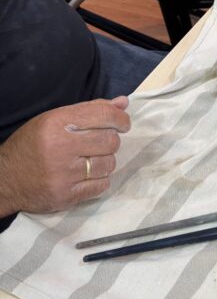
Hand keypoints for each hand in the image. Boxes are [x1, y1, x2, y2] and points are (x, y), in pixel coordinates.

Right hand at [0, 98, 129, 216]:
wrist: (5, 179)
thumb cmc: (32, 145)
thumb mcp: (54, 120)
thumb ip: (90, 110)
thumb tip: (122, 103)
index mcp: (57, 123)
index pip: (103, 115)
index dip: (120, 119)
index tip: (122, 124)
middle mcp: (60, 147)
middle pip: (110, 141)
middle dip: (111, 141)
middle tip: (101, 144)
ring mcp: (63, 174)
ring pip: (108, 164)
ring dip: (105, 162)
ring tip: (91, 160)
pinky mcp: (66, 195)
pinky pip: (101, 186)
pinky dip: (99, 180)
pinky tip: (87, 176)